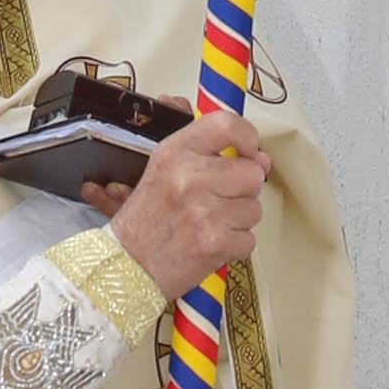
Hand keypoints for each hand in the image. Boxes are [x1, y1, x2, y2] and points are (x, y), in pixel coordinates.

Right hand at [108, 107, 265, 304]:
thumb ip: (212, 158)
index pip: (226, 124)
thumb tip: (260, 160)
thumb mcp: (166, 171)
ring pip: (254, 208)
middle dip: (243, 190)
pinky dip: (235, 246)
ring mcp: (203, 211)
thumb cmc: (147, 220)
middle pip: (252, 173)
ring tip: (209, 224)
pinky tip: (211, 243)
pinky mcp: (214, 242)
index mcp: (175, 152)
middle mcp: (189, 177)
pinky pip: (249, 239)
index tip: (248, 152)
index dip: (247, 136)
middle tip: (218, 200)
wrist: (128, 265)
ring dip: (238, 220)